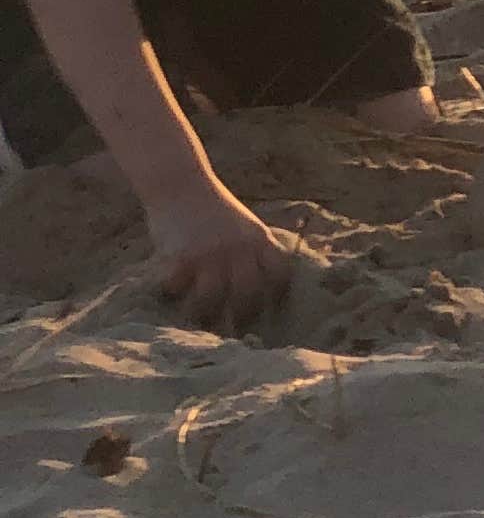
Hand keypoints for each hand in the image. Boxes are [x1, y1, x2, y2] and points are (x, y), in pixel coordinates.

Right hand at [154, 188, 303, 330]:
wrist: (182, 185)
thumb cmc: (212, 208)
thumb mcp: (244, 225)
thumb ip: (253, 249)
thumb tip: (263, 284)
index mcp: (258, 239)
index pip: (278, 273)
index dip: (276, 295)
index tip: (272, 312)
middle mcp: (238, 248)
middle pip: (248, 293)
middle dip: (243, 316)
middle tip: (235, 332)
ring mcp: (209, 253)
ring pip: (212, 298)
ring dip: (205, 315)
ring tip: (200, 324)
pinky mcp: (181, 256)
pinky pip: (178, 287)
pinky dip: (174, 295)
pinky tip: (170, 297)